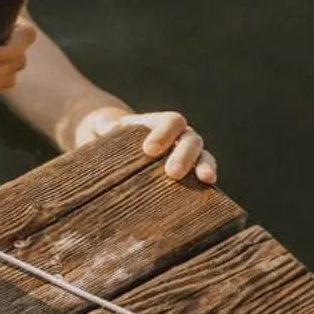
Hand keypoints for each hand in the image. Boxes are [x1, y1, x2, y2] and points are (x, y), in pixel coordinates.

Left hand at [78, 109, 217, 184]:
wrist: (115, 146)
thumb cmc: (110, 134)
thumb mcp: (104, 126)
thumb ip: (106, 124)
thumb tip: (109, 129)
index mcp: (160, 122)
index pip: (172, 121)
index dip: (164, 134)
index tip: (148, 150)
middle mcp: (180, 136)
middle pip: (191, 140)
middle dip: (184, 155)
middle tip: (172, 173)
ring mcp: (188, 154)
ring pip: (204, 155)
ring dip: (205, 166)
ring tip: (205, 179)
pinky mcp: (191, 173)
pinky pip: (204, 174)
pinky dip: (206, 181)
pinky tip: (209, 193)